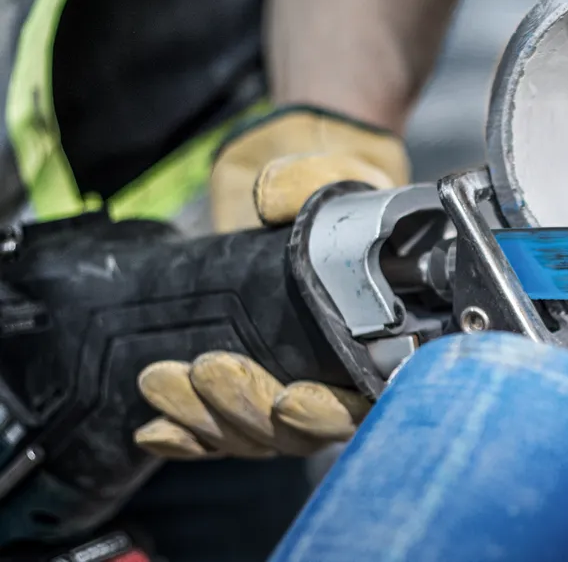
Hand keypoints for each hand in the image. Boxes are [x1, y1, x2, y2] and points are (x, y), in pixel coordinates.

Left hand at [133, 107, 410, 458]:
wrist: (284, 175)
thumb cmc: (323, 178)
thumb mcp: (326, 167)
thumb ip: (310, 178)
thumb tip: (271, 197)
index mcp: (377, 330)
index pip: (363, 401)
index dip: (326, 413)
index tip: (289, 398)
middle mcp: (335, 370)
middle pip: (297, 429)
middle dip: (247, 409)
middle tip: (211, 369)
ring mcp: (286, 382)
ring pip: (251, 434)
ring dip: (205, 419)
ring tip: (163, 380)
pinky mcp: (242, 383)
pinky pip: (216, 431)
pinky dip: (185, 436)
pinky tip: (155, 430)